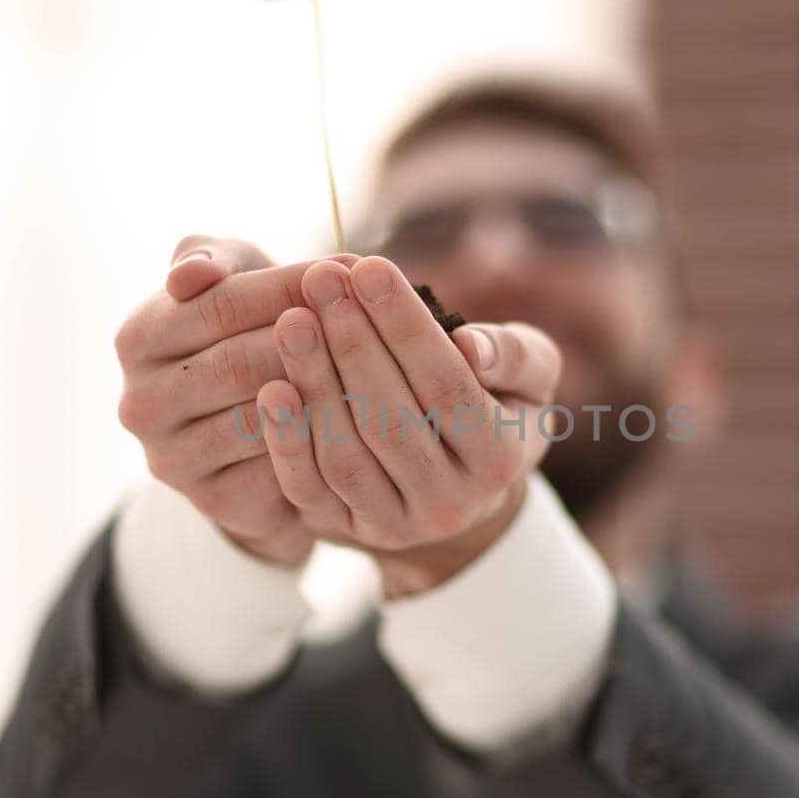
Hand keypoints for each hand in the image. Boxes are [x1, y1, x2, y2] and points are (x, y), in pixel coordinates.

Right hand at [114, 234, 361, 568]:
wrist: (257, 426)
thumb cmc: (247, 331)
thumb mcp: (230, 282)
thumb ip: (212, 260)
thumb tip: (193, 273)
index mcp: (137, 338)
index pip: (218, 304)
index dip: (290, 285)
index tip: (348, 270)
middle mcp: (140, 404)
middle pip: (239, 363)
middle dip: (313, 337)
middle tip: (372, 318)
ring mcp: (172, 459)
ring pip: (263, 418)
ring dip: (325, 388)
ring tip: (378, 363)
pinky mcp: (213, 500)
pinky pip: (280, 467)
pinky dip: (324, 438)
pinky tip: (363, 417)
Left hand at [255, 255, 562, 595]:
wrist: (455, 488)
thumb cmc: (491, 408)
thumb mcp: (528, 378)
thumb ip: (515, 354)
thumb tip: (471, 346)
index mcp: (500, 461)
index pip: (448, 385)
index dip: (405, 326)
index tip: (370, 267)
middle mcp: (449, 503)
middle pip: (392, 419)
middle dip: (352, 342)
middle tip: (321, 279)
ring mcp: (393, 525)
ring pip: (346, 453)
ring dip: (315, 382)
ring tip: (292, 320)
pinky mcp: (342, 530)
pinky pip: (308, 487)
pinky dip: (286, 440)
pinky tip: (270, 389)